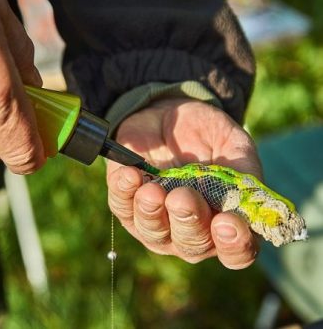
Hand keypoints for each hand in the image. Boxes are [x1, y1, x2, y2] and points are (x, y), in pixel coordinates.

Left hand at [107, 98, 261, 268]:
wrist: (167, 116)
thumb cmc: (206, 137)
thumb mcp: (231, 143)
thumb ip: (242, 168)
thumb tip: (245, 193)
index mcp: (225, 223)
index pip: (235, 251)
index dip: (233, 243)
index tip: (227, 221)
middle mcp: (190, 232)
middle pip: (191, 244)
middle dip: (187, 221)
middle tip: (183, 197)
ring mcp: (156, 223)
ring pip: (152, 231)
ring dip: (152, 212)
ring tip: (152, 190)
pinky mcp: (125, 205)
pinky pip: (121, 206)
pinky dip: (125, 192)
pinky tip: (130, 175)